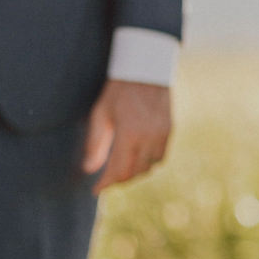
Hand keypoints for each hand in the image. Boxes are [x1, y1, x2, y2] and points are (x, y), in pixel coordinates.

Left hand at [82, 80, 171, 194]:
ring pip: (150, 167)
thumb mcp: (100, 114)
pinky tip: (138, 159)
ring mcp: (162, 134)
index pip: (117, 170)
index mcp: (129, 133)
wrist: (145, 68)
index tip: (95, 190)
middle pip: (134, 172)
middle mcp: (148, 137)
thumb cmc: (118, 90)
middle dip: (119, 180)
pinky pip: (161, 156)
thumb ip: (95, 143)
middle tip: (106, 181)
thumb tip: (89, 168)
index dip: (105, 183)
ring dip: (135, 173)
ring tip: (121, 171)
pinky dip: (149, 163)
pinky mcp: (170, 129)